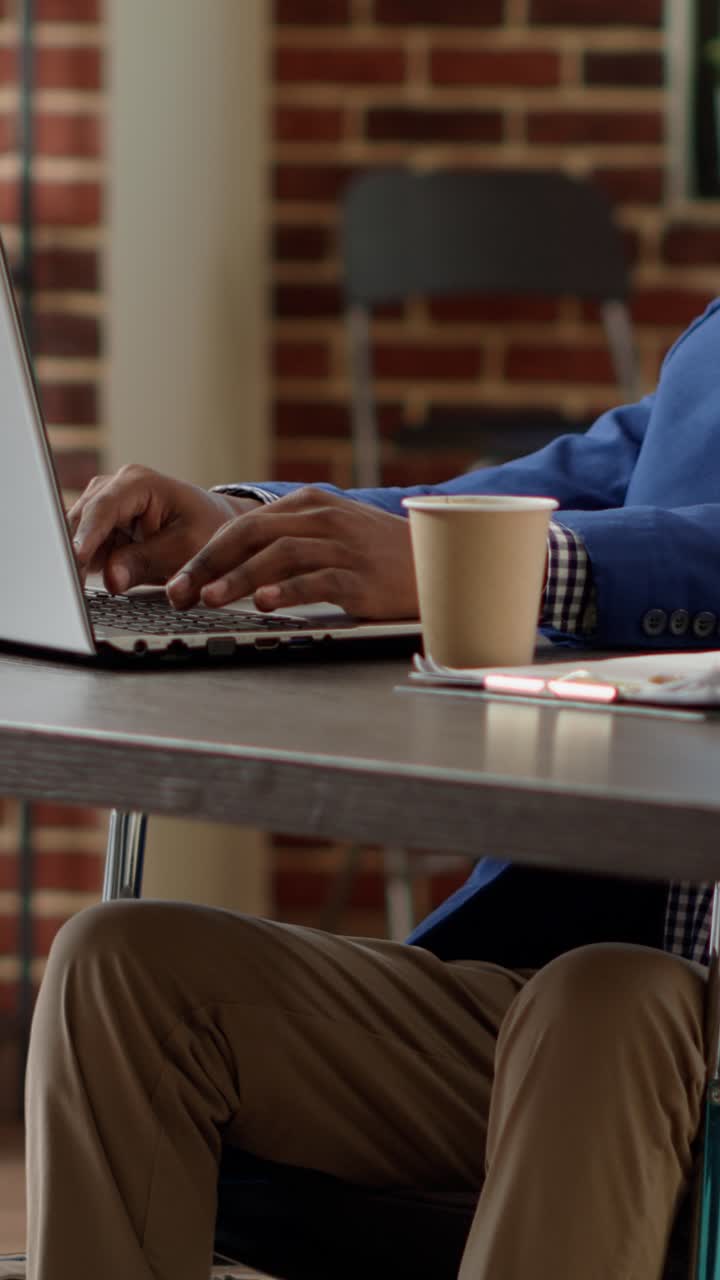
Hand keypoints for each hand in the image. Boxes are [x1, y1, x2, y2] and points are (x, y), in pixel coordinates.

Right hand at [67, 464, 259, 592]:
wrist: (214, 526)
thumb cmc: (206, 529)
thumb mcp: (184, 548)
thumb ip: (146, 562)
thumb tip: (111, 578)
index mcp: (138, 483)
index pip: (103, 508)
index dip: (87, 534)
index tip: (76, 558)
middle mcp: (115, 487)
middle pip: (82, 520)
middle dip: (76, 552)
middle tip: (74, 586)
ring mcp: (105, 504)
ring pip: (78, 534)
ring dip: (82, 560)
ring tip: (85, 587)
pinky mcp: (103, 525)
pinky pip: (86, 546)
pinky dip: (89, 563)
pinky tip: (94, 579)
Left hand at [166, 486, 418, 619]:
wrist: (440, 562)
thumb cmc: (379, 554)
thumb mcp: (333, 531)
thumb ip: (290, 538)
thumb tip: (235, 563)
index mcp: (311, 504)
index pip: (246, 525)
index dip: (207, 553)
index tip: (180, 580)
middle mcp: (324, 519)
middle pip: (253, 534)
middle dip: (210, 564)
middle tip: (181, 592)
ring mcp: (343, 546)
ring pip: (279, 555)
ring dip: (239, 578)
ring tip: (211, 599)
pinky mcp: (361, 576)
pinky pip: (318, 580)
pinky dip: (289, 591)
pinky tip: (266, 603)